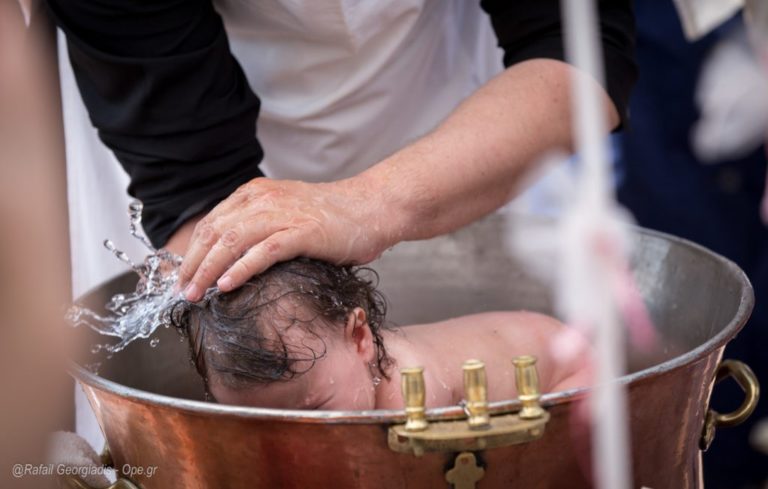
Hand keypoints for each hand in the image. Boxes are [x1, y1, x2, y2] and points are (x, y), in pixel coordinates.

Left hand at [177, 177, 391, 300]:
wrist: (371, 208)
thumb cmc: (332, 218)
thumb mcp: (286, 213)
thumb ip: (259, 227)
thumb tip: (229, 259)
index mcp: (255, 194)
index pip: (211, 223)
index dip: (192, 252)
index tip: (183, 277)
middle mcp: (263, 200)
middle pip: (214, 232)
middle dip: (193, 264)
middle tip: (182, 292)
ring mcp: (283, 214)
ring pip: (232, 241)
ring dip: (209, 270)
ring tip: (196, 293)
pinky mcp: (302, 231)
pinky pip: (263, 251)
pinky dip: (241, 269)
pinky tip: (227, 286)